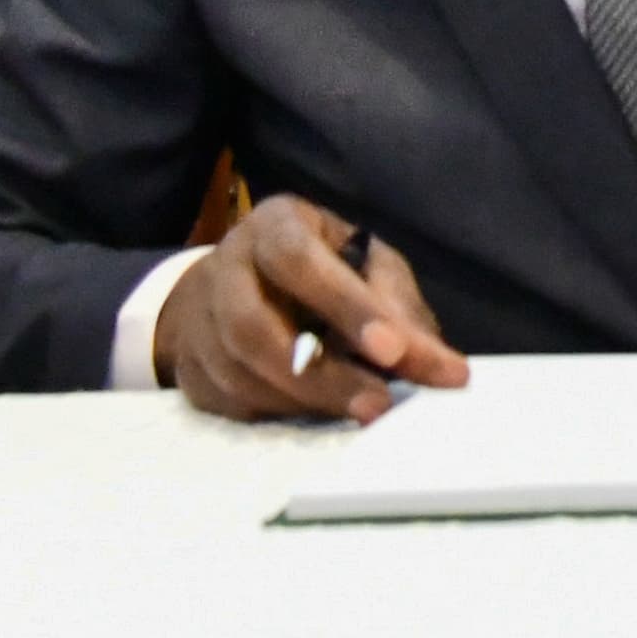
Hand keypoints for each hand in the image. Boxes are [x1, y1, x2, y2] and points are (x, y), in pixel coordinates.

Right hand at [154, 194, 468, 423]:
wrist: (236, 281)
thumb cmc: (322, 266)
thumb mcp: (365, 263)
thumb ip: (400, 309)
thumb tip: (446, 370)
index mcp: (274, 225)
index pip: (300, 261)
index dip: (345, 306)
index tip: (393, 351)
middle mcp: (226, 267)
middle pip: (255, 326)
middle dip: (321, 374)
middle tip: (378, 406)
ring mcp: (200, 320)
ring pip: (238, 370)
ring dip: (303, 400)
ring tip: (359, 412)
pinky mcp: (190, 368)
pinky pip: (228, 400)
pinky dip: (276, 412)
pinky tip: (316, 412)